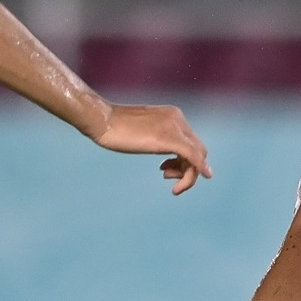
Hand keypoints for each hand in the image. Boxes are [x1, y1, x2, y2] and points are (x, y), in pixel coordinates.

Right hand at [91, 102, 212, 194]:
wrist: (102, 119)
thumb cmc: (113, 126)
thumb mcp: (140, 130)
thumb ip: (155, 136)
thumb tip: (157, 146)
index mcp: (172, 114)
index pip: (190, 141)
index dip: (183, 160)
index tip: (165, 169)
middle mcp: (178, 119)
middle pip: (198, 149)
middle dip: (187, 168)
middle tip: (167, 177)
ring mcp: (175, 127)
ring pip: (198, 156)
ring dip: (188, 175)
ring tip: (169, 182)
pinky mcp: (170, 139)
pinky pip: (193, 157)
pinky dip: (194, 173)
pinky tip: (184, 186)